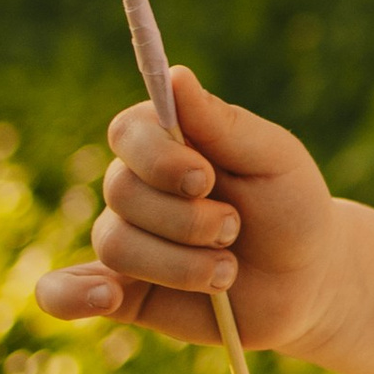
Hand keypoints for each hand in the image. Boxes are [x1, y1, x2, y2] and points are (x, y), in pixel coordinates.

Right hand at [35, 68, 341, 355]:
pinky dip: (68, 295)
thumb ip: (223, 123)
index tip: (204, 178)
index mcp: (170, 142)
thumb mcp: (274, 159)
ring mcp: (129, 239)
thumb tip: (175, 76)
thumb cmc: (291, 207)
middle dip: (185, 219)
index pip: (129, 132)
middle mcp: (139, 187)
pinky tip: (105, 297)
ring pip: (116, 244)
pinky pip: (66, 291)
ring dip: (180, 264)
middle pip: (122, 192)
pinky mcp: (123, 291)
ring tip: (227, 271)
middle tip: (234, 229)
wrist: (306, 281)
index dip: (158, 157)